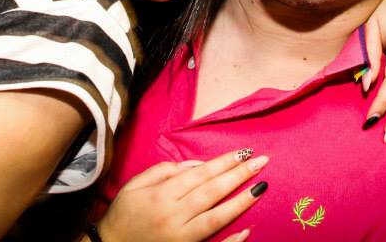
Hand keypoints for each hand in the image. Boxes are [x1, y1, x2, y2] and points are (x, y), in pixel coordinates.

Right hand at [96, 149, 269, 241]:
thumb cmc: (124, 214)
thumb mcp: (135, 185)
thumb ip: (164, 171)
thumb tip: (194, 165)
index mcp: (161, 194)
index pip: (199, 174)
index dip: (222, 163)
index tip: (243, 152)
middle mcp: (173, 214)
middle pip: (211, 191)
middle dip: (238, 175)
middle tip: (261, 161)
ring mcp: (180, 236)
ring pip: (215, 217)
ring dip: (241, 201)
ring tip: (261, 186)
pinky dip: (230, 241)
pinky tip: (248, 231)